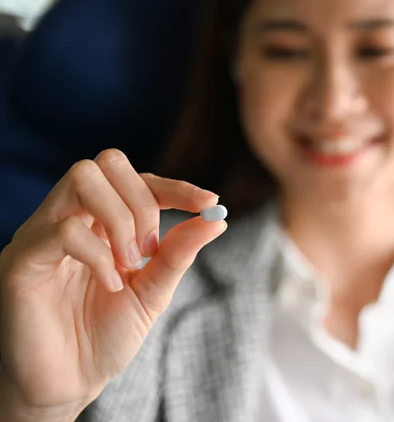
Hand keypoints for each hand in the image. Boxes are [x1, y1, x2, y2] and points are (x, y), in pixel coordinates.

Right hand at [0, 149, 225, 417]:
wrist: (69, 384)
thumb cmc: (105, 337)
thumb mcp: (154, 291)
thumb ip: (179, 253)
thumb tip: (216, 219)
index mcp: (99, 221)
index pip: (137, 178)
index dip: (175, 185)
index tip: (208, 203)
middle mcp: (69, 217)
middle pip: (106, 162)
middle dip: (142, 201)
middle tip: (149, 250)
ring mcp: (41, 234)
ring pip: (82, 178)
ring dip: (121, 219)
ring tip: (130, 265)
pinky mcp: (22, 260)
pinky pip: (64, 230)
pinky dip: (99, 254)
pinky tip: (111, 285)